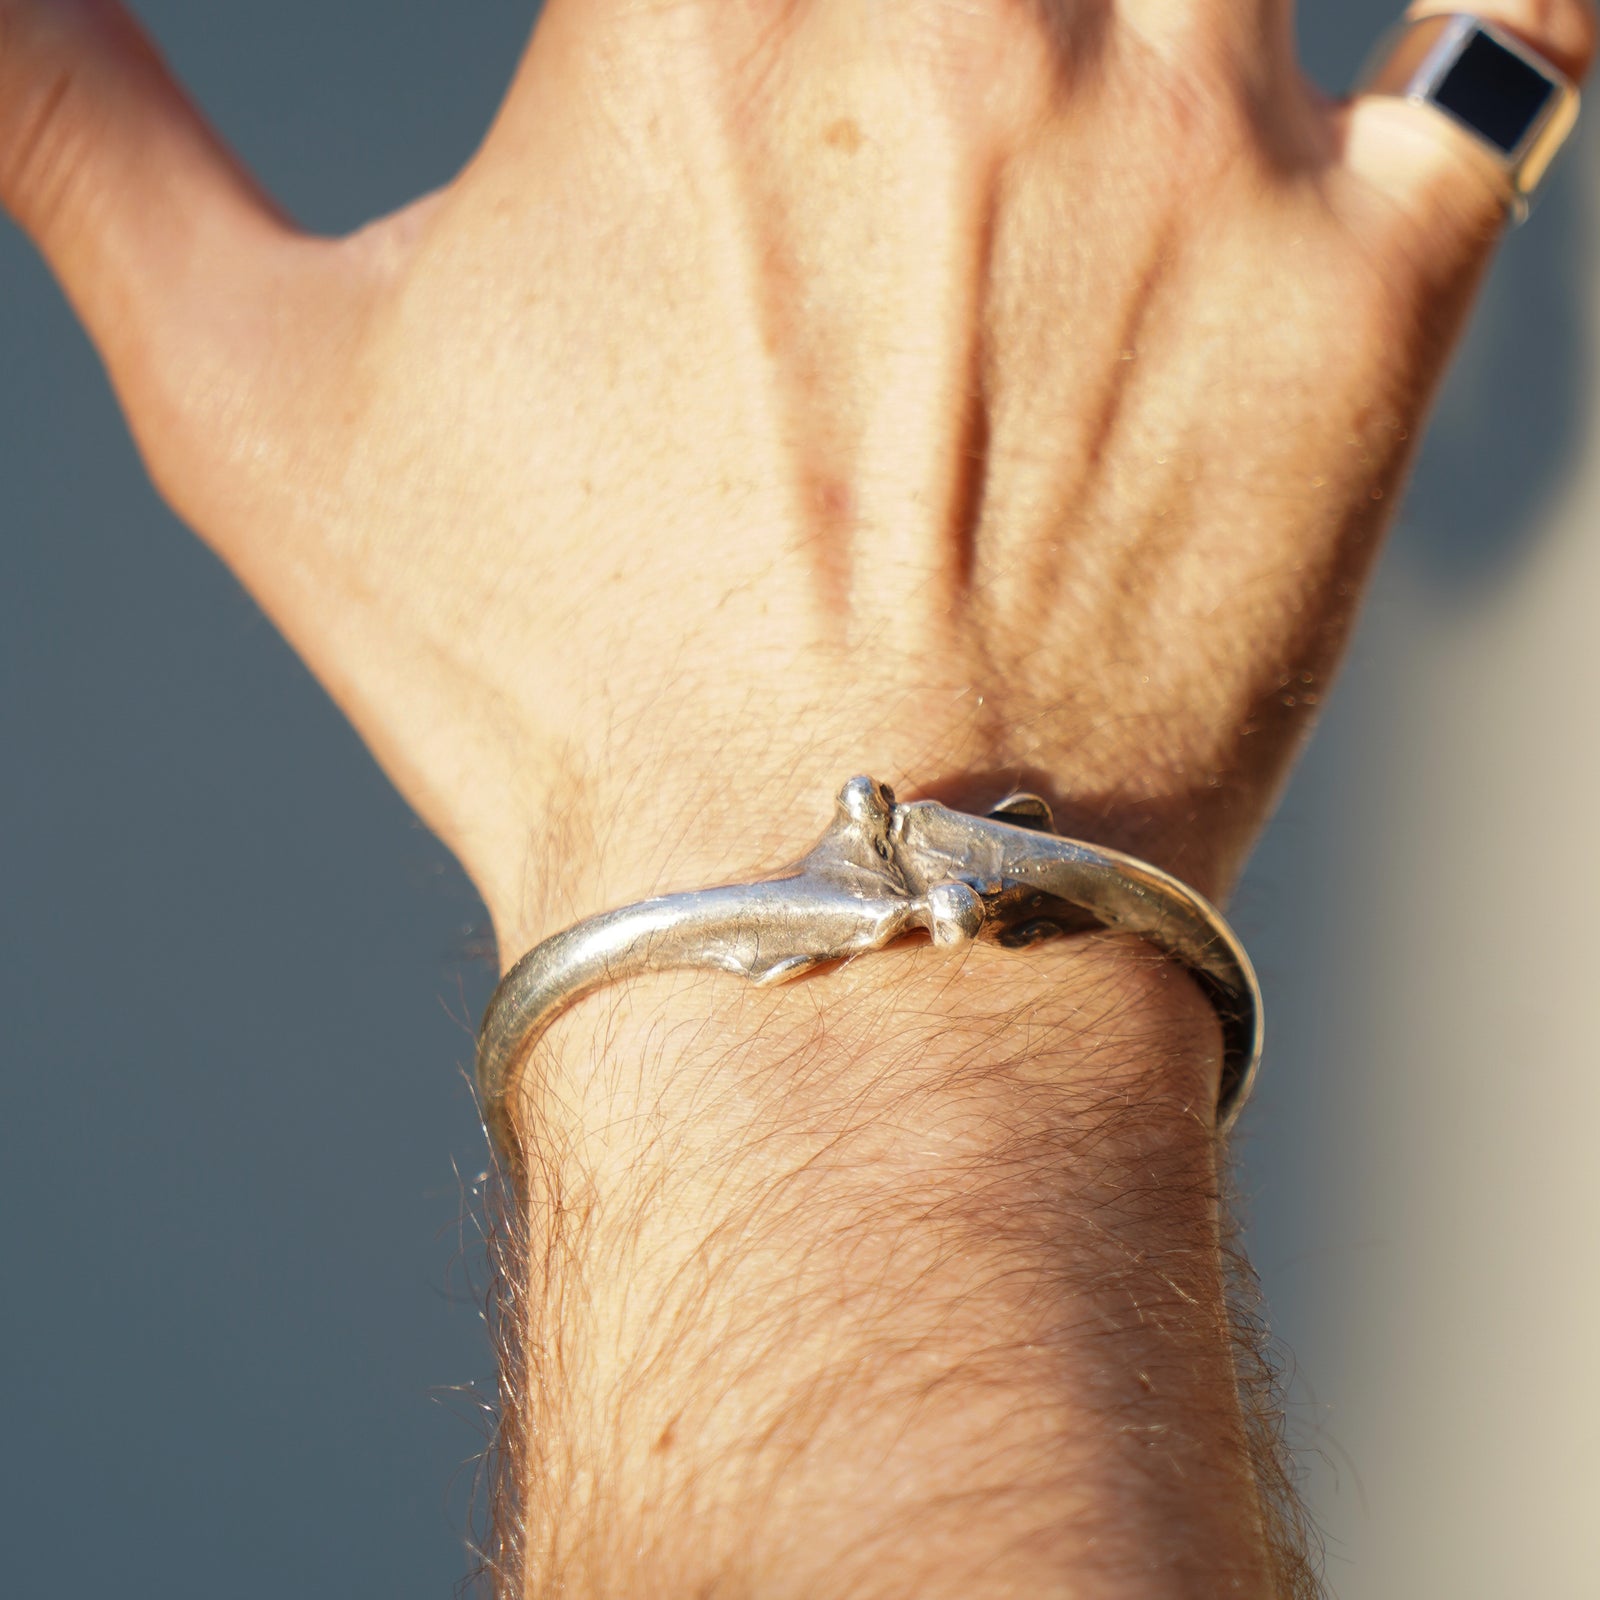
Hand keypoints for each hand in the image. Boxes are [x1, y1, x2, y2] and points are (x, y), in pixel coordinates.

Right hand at [5, 0, 1589, 961]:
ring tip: (1084, 93)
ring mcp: (1201, 131)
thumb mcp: (254, 402)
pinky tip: (1460, 21)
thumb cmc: (555, 688)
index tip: (723, 26)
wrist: (820, 913)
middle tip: (926, 74)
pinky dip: (1508, 8)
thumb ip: (89, 147)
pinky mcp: (1370, 297)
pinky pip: (1518, 45)